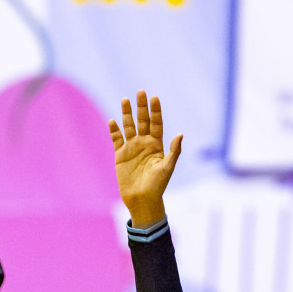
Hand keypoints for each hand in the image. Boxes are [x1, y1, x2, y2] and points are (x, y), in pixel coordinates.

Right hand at [108, 91, 181, 227]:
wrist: (142, 200)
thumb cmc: (157, 185)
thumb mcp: (167, 167)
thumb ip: (174, 151)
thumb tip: (180, 134)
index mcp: (157, 145)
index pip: (156, 123)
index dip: (156, 111)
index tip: (155, 98)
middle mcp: (144, 143)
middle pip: (142, 121)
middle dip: (141, 107)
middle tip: (140, 92)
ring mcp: (132, 148)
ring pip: (129, 127)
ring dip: (127, 114)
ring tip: (125, 100)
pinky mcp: (120, 155)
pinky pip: (116, 140)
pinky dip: (114, 130)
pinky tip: (112, 120)